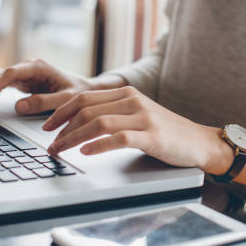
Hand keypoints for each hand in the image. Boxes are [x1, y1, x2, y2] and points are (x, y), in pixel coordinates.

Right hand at [0, 59, 92, 114]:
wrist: (86, 90)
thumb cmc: (78, 93)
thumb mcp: (65, 99)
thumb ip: (44, 102)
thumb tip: (18, 106)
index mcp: (38, 67)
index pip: (11, 73)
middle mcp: (28, 67)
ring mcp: (24, 73)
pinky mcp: (22, 81)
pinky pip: (0, 84)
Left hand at [42, 86, 233, 172]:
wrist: (199, 142)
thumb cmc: (165, 132)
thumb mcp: (137, 114)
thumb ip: (114, 113)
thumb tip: (79, 124)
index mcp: (126, 93)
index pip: (84, 97)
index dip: (61, 111)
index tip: (47, 126)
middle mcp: (133, 101)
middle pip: (86, 108)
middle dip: (61, 127)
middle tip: (49, 144)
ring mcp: (143, 117)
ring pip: (98, 122)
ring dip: (73, 138)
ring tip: (60, 150)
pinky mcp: (152, 136)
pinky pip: (118, 138)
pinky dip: (98, 145)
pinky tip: (85, 152)